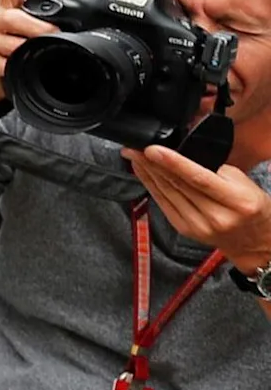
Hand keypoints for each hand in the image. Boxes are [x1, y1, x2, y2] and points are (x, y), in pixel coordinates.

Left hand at [126, 140, 270, 271]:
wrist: (255, 242)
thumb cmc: (251, 207)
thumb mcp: (244, 183)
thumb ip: (215, 169)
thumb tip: (183, 154)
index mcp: (237, 201)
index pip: (199, 179)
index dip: (173, 163)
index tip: (152, 149)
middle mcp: (216, 216)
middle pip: (178, 185)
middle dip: (152, 164)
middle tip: (134, 147)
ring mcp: (199, 226)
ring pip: (167, 194)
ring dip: (147, 173)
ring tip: (133, 156)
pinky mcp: (185, 230)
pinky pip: (163, 204)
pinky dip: (151, 187)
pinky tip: (143, 174)